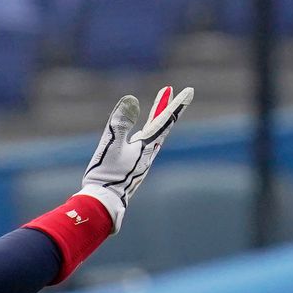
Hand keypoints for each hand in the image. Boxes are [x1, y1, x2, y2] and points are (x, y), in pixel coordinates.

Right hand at [77, 84, 193, 231]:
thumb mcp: (111, 144)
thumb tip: (131, 99)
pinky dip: (148, 133)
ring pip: (154, 135)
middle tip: (169, 90)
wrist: (103, 202)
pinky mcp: (135, 167)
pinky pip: (145, 145)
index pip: (165, 120)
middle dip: (164, 107)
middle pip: (161, 125)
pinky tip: (142, 136)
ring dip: (157, 120)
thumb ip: (120, 122)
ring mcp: (142, 161)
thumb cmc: (106, 174)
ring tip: (159, 108)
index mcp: (146, 146)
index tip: (188, 91)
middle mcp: (148, 152)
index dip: (176, 104)